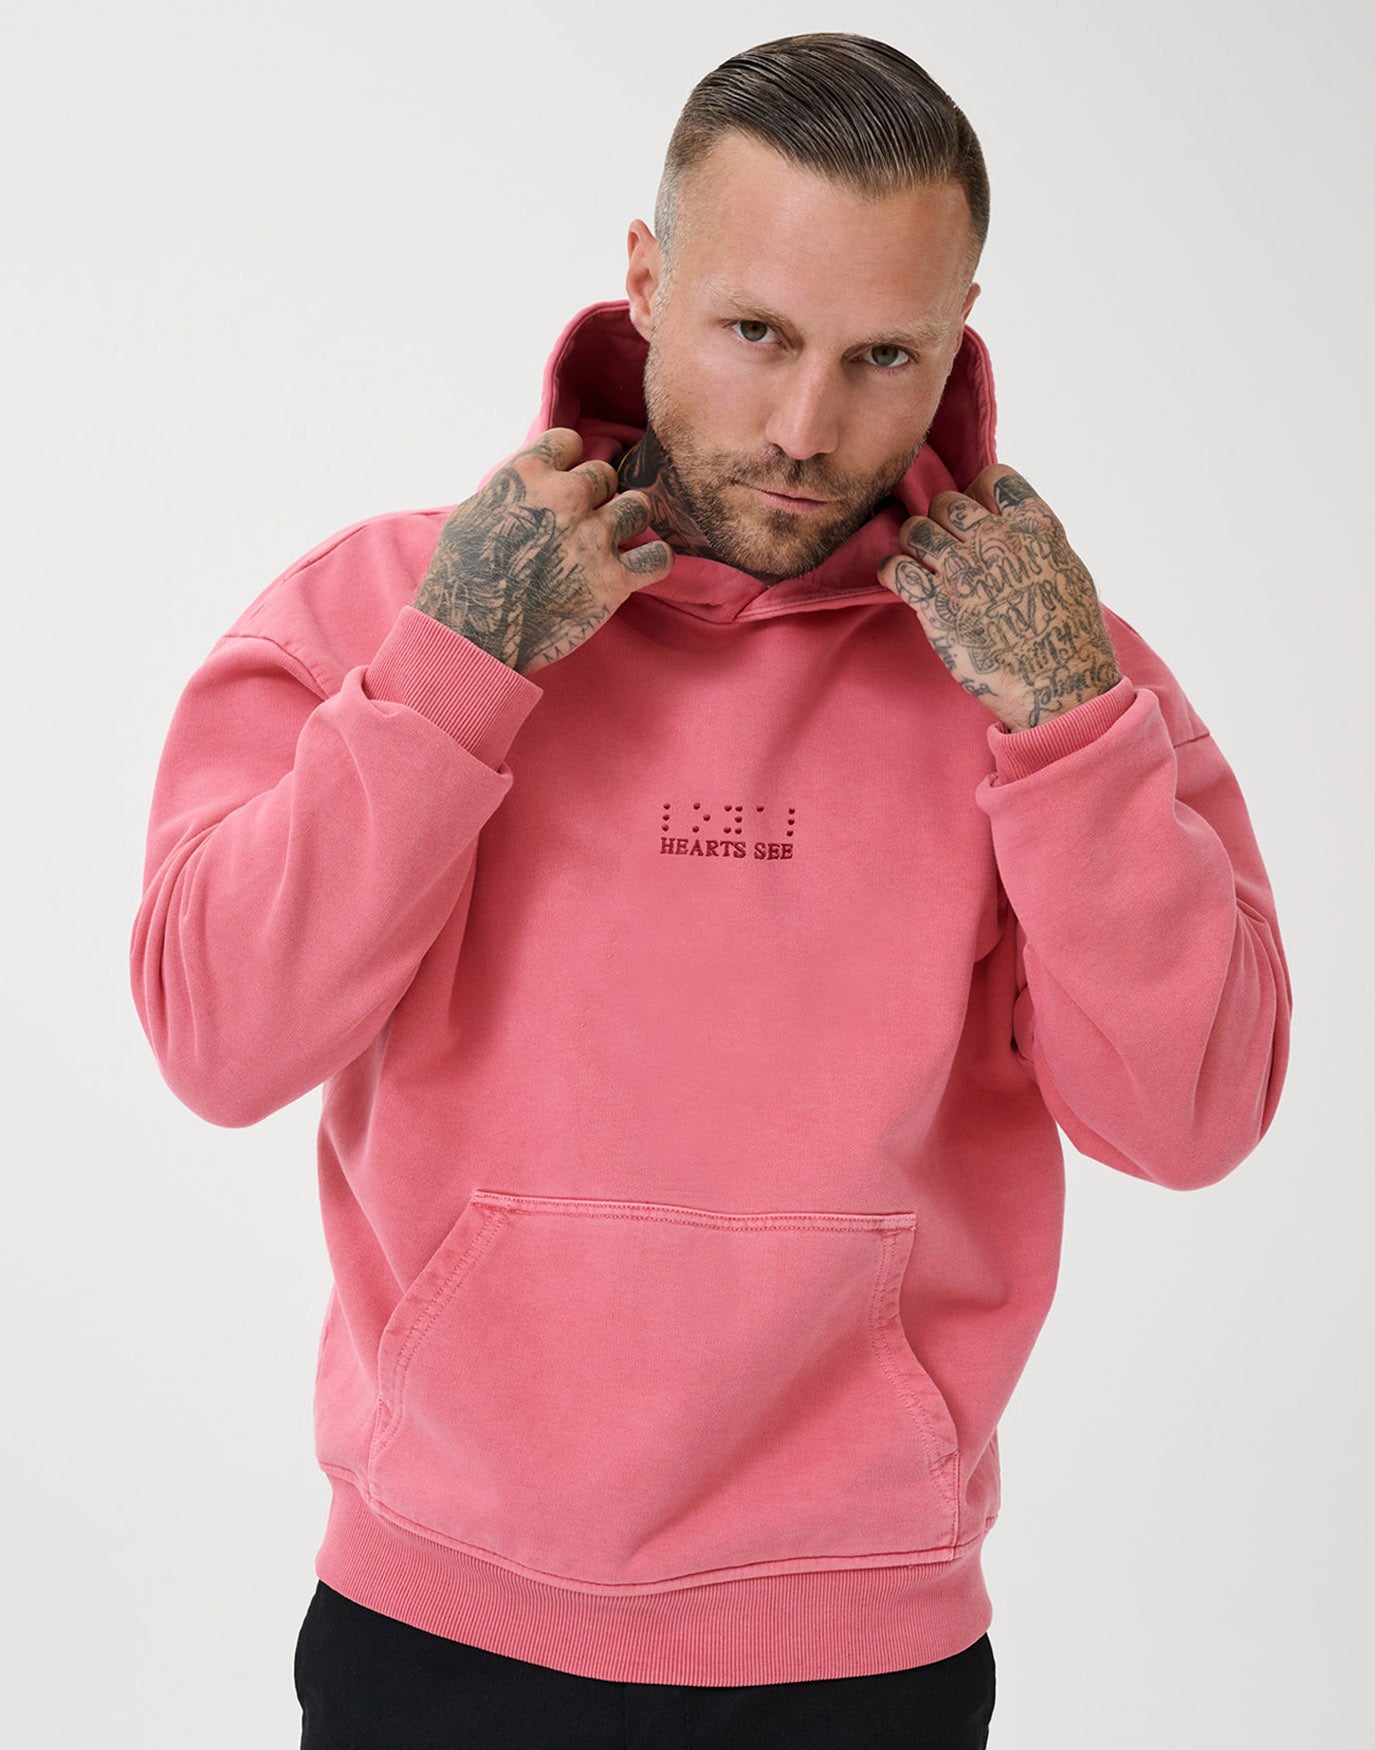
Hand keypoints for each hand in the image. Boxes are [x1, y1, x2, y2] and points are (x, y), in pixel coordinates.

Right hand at [412, 427, 673, 676]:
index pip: (570, 442)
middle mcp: (565, 498)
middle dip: (595, 496)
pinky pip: (658, 558)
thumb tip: (533, 480)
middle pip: (604, 474)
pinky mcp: (613, 580)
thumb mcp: (472, 512)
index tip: (562, 486)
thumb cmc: (462, 576)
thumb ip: (511, 488)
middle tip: (580, 524)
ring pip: (638, 506)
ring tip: (612, 541)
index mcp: (528, 474)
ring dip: (627, 521)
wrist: (472, 634)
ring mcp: (593, 538)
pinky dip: (654, 561)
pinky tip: (639, 567)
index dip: (568, 464)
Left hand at [876, 465, 1122, 731]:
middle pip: (947, 503)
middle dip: (941, 522)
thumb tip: (1008, 524)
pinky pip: (895, 569)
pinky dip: (893, 572)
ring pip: (915, 529)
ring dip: (914, 544)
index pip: (992, 478)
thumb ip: (1034, 540)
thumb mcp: (1066, 569)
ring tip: (922, 563)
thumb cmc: (1068, 634)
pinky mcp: (936, 607)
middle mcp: (996, 542)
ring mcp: (963, 573)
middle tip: (946, 548)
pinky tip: (903, 582)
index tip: (977, 516)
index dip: (978, 494)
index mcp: (1034, 527)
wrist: (1057, 686)